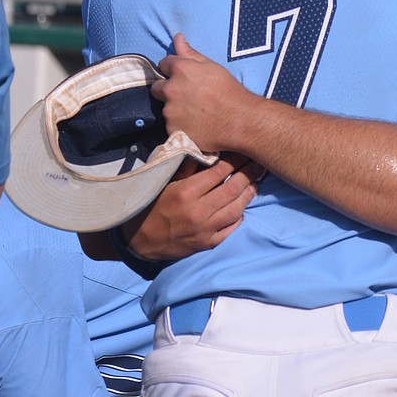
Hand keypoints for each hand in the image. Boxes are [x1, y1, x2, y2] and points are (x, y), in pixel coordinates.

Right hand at [123, 154, 261, 259]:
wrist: (138, 240)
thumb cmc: (150, 207)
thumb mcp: (163, 183)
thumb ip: (185, 169)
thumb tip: (205, 152)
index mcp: (186, 192)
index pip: (218, 172)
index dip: (234, 161)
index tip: (243, 152)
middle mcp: (198, 211)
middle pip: (232, 189)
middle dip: (247, 174)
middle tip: (257, 165)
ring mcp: (205, 229)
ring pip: (235, 210)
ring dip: (248, 196)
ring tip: (254, 184)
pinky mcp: (207, 244)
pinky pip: (230, 230)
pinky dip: (239, 218)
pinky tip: (243, 208)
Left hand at [154, 32, 246, 153]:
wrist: (241, 121)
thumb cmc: (230, 91)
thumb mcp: (212, 67)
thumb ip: (190, 53)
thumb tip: (177, 37)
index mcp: (179, 70)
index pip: (163, 65)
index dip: (172, 71)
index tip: (184, 79)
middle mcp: (170, 89)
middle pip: (157, 88)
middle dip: (168, 91)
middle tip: (187, 98)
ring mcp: (170, 112)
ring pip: (166, 109)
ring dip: (175, 110)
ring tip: (195, 115)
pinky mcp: (173, 130)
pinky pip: (171, 127)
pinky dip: (180, 127)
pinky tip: (195, 126)